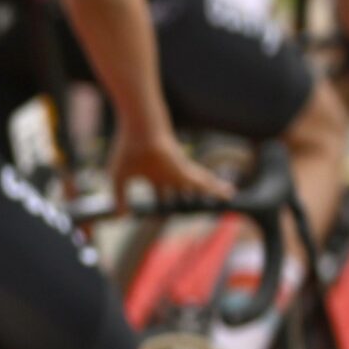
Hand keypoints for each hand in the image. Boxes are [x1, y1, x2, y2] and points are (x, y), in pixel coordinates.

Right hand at [113, 128, 228, 202]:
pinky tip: (229, 194)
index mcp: (153, 176)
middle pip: (183, 190)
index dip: (164, 203)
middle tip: (196, 208)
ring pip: (199, 185)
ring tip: (225, 197)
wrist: (140, 131)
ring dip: (211, 192)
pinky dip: (217, 190)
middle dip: (189, 199)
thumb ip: (120, 197)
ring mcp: (179, 171)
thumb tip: (121, 218)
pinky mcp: (186, 170)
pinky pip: (206, 183)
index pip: (161, 194)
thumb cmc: (129, 150)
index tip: (165, 211)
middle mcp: (169, 174)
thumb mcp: (119, 177)